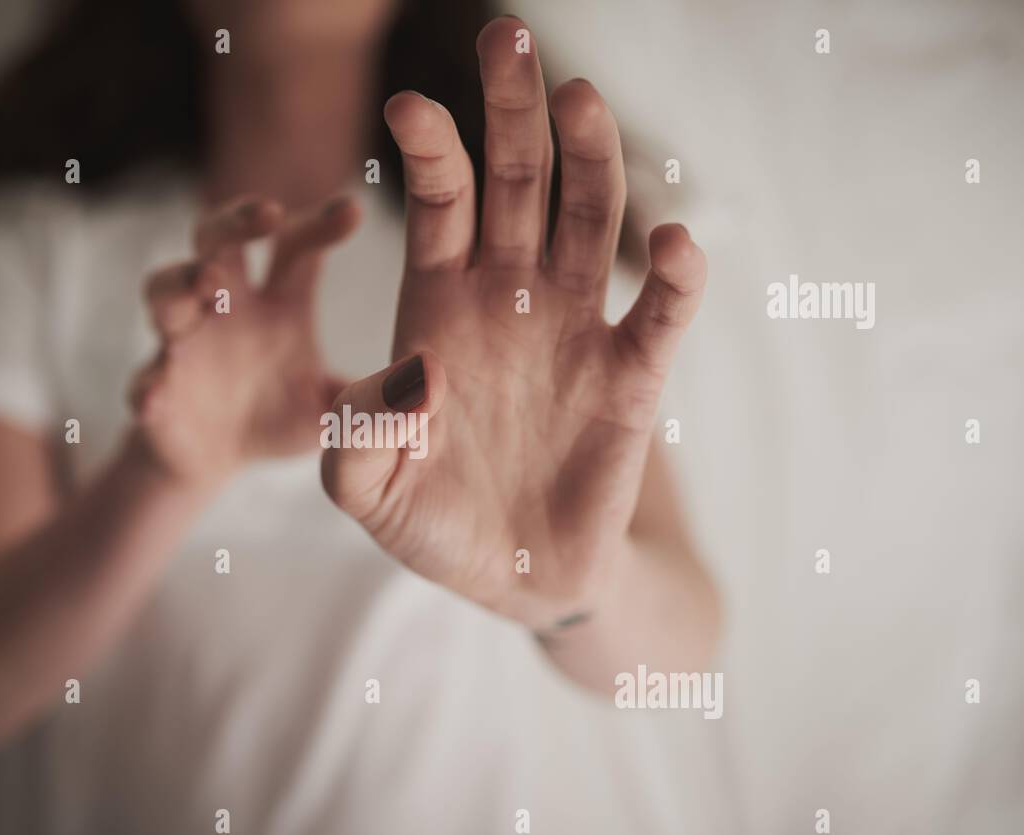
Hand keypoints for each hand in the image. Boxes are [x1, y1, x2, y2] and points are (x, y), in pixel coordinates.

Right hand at [129, 194, 358, 486]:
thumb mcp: (333, 405)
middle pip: (217, 240)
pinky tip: (155, 396)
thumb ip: (368, 396)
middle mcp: (224, 307)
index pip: (294, 247)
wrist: (217, 460)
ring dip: (181, 282)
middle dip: (236, 220)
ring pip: (164, 292)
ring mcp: (183, 344)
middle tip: (267, 214)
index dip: (319, 223)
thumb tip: (419, 386)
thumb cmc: (278, 413)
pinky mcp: (155, 391)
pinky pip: (144, 381)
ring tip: (206, 284)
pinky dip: (147, 386)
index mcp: (276, 301)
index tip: (354, 212)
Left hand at [321, 17, 707, 633]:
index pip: (438, 203)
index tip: (407, 108)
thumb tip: (412, 372)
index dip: (428, 151)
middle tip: (506, 38)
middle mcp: (510, 297)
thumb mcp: (365, 490)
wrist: (513, 580)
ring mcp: (575, 328)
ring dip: (590, 157)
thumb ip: (356, 439)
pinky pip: (663, 311)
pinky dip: (677, 274)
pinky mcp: (633, 375)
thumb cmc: (431, 524)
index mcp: (437, 306)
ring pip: (591, 220)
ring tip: (580, 99)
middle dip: (511, 111)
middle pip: (517, 182)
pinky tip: (676, 241)